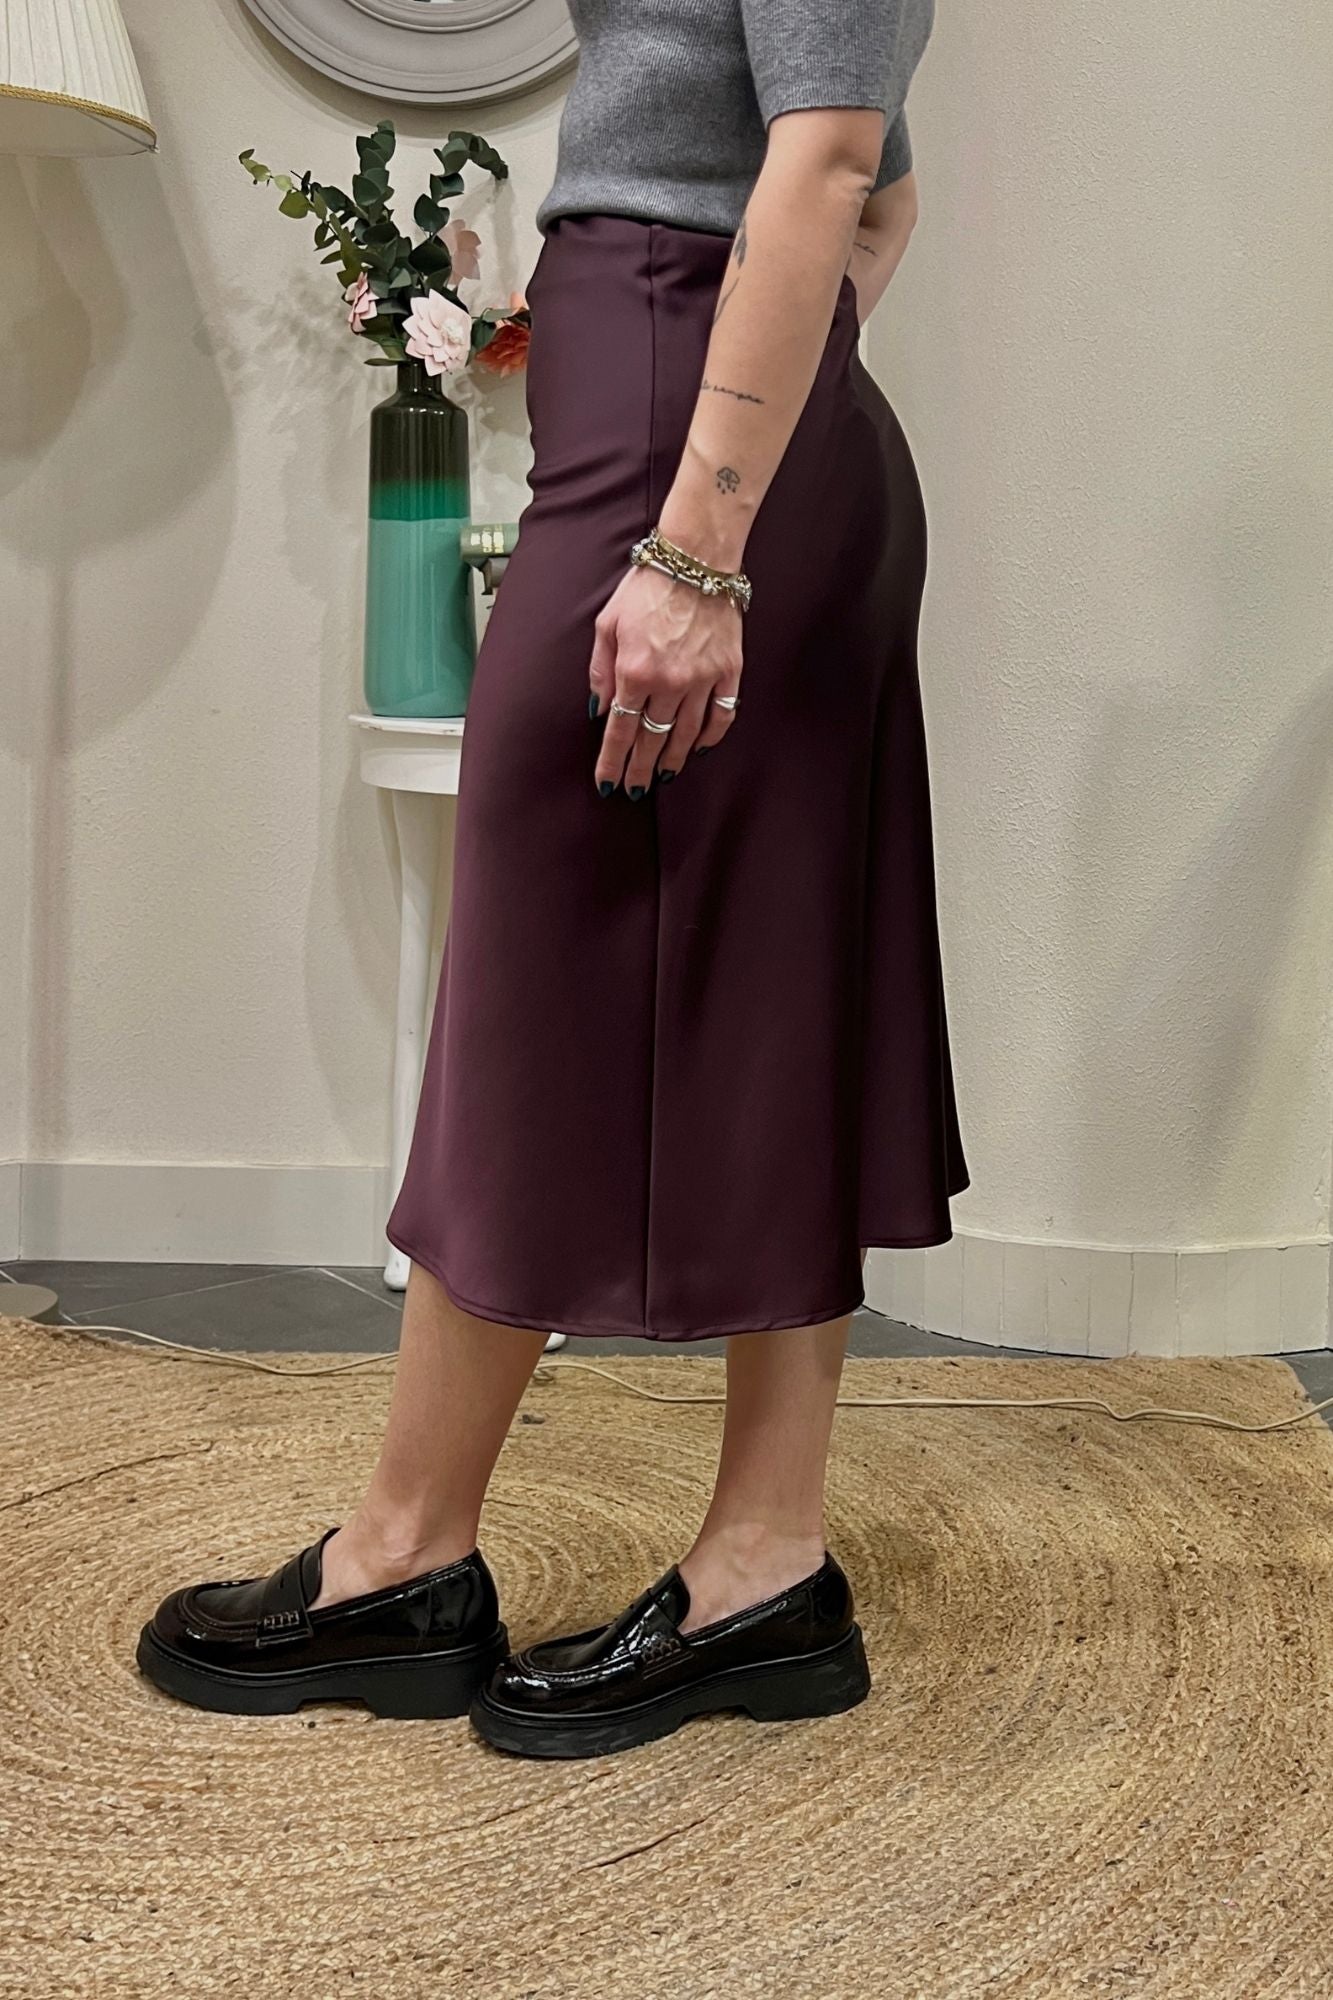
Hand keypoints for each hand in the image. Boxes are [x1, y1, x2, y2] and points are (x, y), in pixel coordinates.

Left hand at [588, 564, 741, 796]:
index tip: (607, 784)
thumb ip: (601, 670)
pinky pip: (721, 715)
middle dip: (640, 770)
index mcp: (635, 672)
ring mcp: (703, 680)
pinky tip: (698, 748)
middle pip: (652, 741)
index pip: (620, 732)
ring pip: (686, 735)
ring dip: (672, 759)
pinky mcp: (729, 672)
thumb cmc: (647, 586)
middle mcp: (669, 683)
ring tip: (662, 776)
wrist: (696, 560)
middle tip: (634, 791)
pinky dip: (710, 737)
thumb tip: (601, 709)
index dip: (612, 762)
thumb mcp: (608, 623)